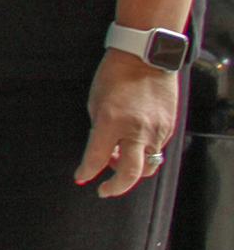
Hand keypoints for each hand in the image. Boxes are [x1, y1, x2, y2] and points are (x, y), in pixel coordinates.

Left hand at [77, 49, 181, 197]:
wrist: (146, 59)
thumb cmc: (114, 76)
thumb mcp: (96, 102)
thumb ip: (99, 130)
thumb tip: (104, 152)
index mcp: (112, 121)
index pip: (97, 157)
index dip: (87, 172)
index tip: (81, 177)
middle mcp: (137, 130)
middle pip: (131, 173)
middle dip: (116, 187)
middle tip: (104, 190)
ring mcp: (157, 131)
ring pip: (147, 165)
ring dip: (130, 168)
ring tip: (117, 158)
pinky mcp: (169, 129)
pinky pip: (157, 151)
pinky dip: (143, 153)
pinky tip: (132, 144)